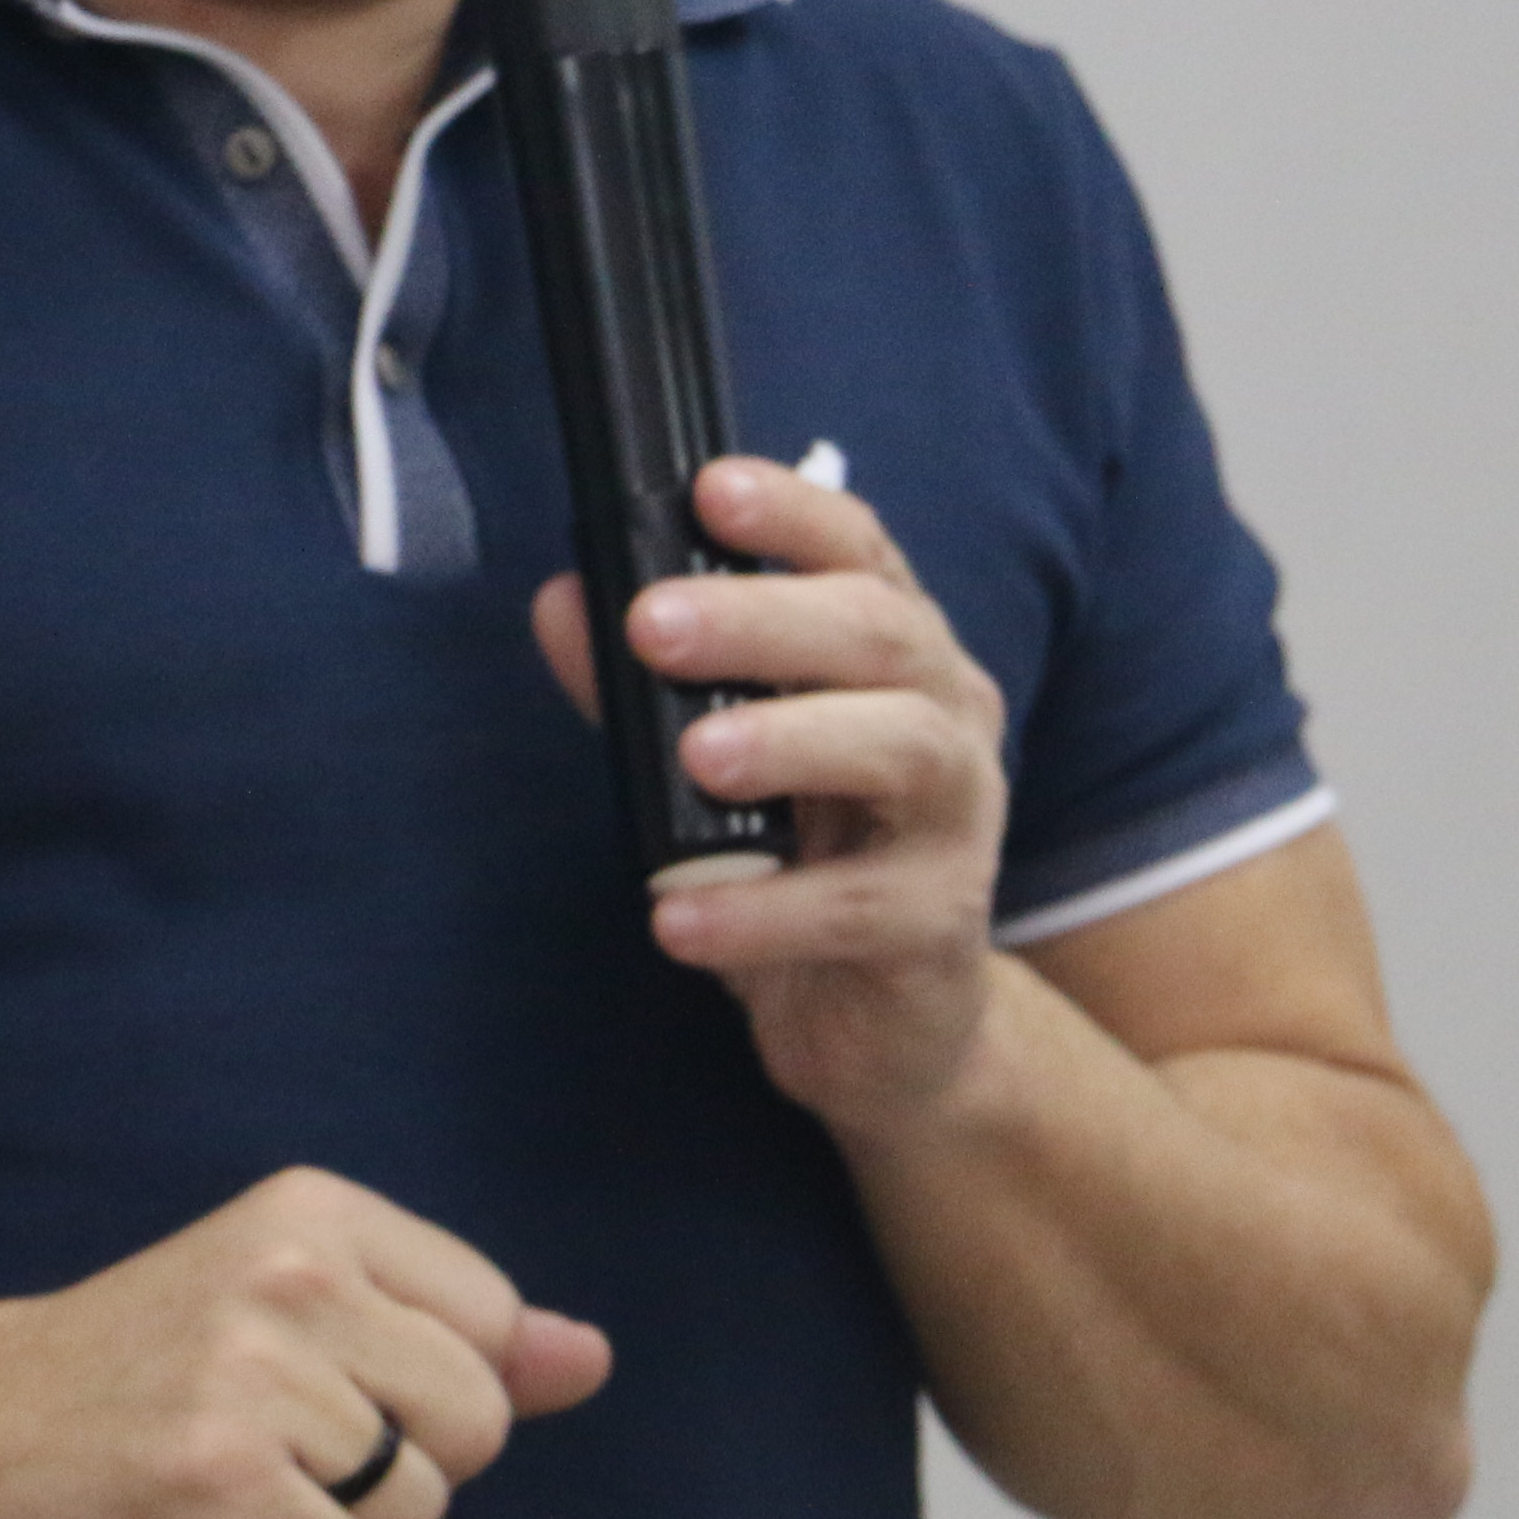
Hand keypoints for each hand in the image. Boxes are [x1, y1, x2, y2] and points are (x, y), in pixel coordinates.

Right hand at [0, 1170, 608, 1518]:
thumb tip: (592, 1358)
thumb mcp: (295, 1312)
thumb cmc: (138, 1376)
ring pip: (416, 1512)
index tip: (326, 1390)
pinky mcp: (216, 1484)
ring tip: (236, 1495)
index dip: (428, 1392)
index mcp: (319, 1212)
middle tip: (278, 1454)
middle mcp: (294, 1276)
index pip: (494, 1321)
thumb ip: (451, 1331)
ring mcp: (252, 1379)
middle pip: (477, 1424)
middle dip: (399, 1474)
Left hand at [533, 455, 1014, 1135]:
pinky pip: (858, 908)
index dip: (793, 514)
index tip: (711, 490)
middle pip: (879, 635)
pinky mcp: (939, 925)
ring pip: (903, 750)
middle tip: (653, 624)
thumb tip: (561, 603)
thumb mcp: (722, 767)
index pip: (861, 553)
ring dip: (793, 739)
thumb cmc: (807, 864)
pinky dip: (764, 911)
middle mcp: (946, 716)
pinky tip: (680, 916)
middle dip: (765, 618)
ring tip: (694, 754)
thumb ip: (645, 688)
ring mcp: (958, 821)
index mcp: (895, 656)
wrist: (890, 1028)